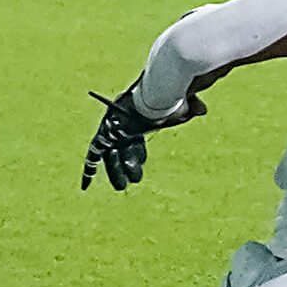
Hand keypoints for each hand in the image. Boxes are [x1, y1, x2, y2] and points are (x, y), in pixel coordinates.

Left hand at [81, 85, 205, 191]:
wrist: (151, 99)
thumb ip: (188, 107)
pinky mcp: (103, 136)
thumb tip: (201, 109)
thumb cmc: (166, 102)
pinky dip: (88, 171)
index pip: (135, 141)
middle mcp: (122, 127)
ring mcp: (111, 132)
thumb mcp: (179, 107)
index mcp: (137, 121)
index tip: (140, 166)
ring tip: (121, 186)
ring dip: (115, 172)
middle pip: (123, 150)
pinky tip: (84, 185)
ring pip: (110, 157)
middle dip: (125, 167)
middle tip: (132, 182)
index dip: (137, 155)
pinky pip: (92, 156)